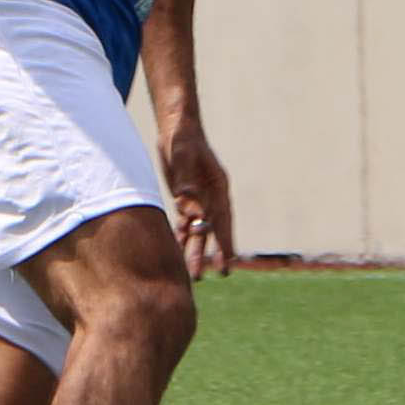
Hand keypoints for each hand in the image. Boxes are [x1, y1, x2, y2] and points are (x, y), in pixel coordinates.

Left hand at [160, 123, 236, 273]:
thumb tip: (190, 212)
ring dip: (194, 250)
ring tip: (193, 274)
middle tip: (212, 275)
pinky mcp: (184, 199)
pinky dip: (182, 237)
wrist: (175, 129)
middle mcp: (211, 196)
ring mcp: (198, 198)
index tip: (229, 261)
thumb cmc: (182, 139)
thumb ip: (186, 183)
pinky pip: (184, 223)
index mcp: (218, 187)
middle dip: (210, 253)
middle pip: (212, 229)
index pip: (224, 219)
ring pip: (198, 229)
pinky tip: (178, 252)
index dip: (226, 241)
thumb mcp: (183, 156)